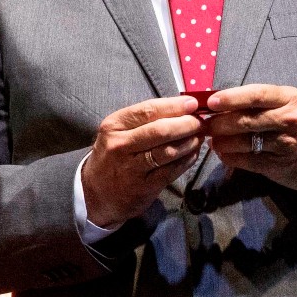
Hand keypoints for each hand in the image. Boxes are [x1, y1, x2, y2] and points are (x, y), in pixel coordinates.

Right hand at [80, 95, 204, 227]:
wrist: (95, 193)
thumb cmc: (112, 156)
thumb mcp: (118, 132)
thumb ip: (144, 120)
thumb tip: (181, 107)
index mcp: (114, 126)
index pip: (148, 110)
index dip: (174, 106)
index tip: (193, 103)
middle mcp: (120, 145)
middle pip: (160, 131)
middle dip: (187, 124)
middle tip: (201, 122)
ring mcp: (131, 168)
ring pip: (168, 151)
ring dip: (190, 142)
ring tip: (199, 137)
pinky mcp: (143, 187)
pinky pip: (172, 170)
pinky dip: (187, 160)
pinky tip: (193, 154)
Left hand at [203, 84, 296, 191]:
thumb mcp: (288, 105)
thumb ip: (259, 103)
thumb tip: (218, 102)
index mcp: (288, 98)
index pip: (256, 94)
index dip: (231, 98)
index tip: (211, 102)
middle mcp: (289, 119)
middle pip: (245, 119)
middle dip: (219, 123)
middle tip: (205, 126)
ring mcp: (285, 143)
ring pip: (243, 142)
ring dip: (221, 142)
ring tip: (212, 140)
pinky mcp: (279, 165)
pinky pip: (247, 161)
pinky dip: (230, 157)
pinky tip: (224, 154)